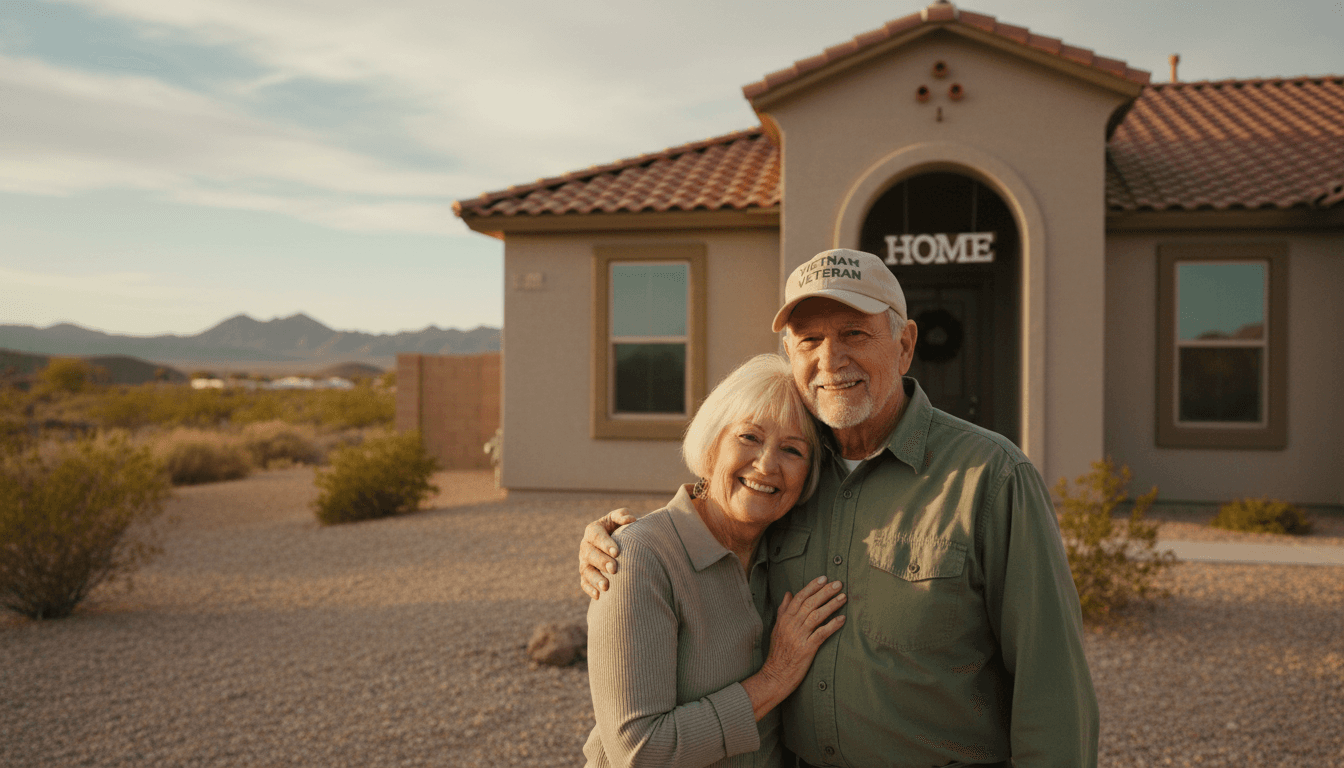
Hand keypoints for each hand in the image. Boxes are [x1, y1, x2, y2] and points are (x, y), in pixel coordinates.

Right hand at [579, 509, 637, 599]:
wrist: (619, 543)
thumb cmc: (621, 528)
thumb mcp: (621, 519)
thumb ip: (623, 515)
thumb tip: (630, 520)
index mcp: (593, 530)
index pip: (596, 535)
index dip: (605, 543)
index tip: (617, 552)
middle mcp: (586, 546)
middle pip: (589, 554)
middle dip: (601, 562)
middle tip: (614, 569)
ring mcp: (584, 561)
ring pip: (586, 570)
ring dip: (595, 579)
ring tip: (606, 587)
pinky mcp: (586, 575)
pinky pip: (584, 583)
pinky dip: (590, 590)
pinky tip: (599, 596)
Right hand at [741, 575, 846, 719]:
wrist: (775, 676)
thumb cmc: (778, 653)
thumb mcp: (777, 629)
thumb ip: (783, 610)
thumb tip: (788, 593)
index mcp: (784, 619)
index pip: (799, 598)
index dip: (812, 587)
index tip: (823, 578)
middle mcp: (791, 625)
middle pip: (809, 604)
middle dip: (824, 592)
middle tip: (838, 583)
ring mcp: (798, 637)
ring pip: (816, 616)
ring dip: (831, 605)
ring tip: (843, 597)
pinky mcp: (806, 649)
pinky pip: (821, 634)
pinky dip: (832, 625)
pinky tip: (842, 619)